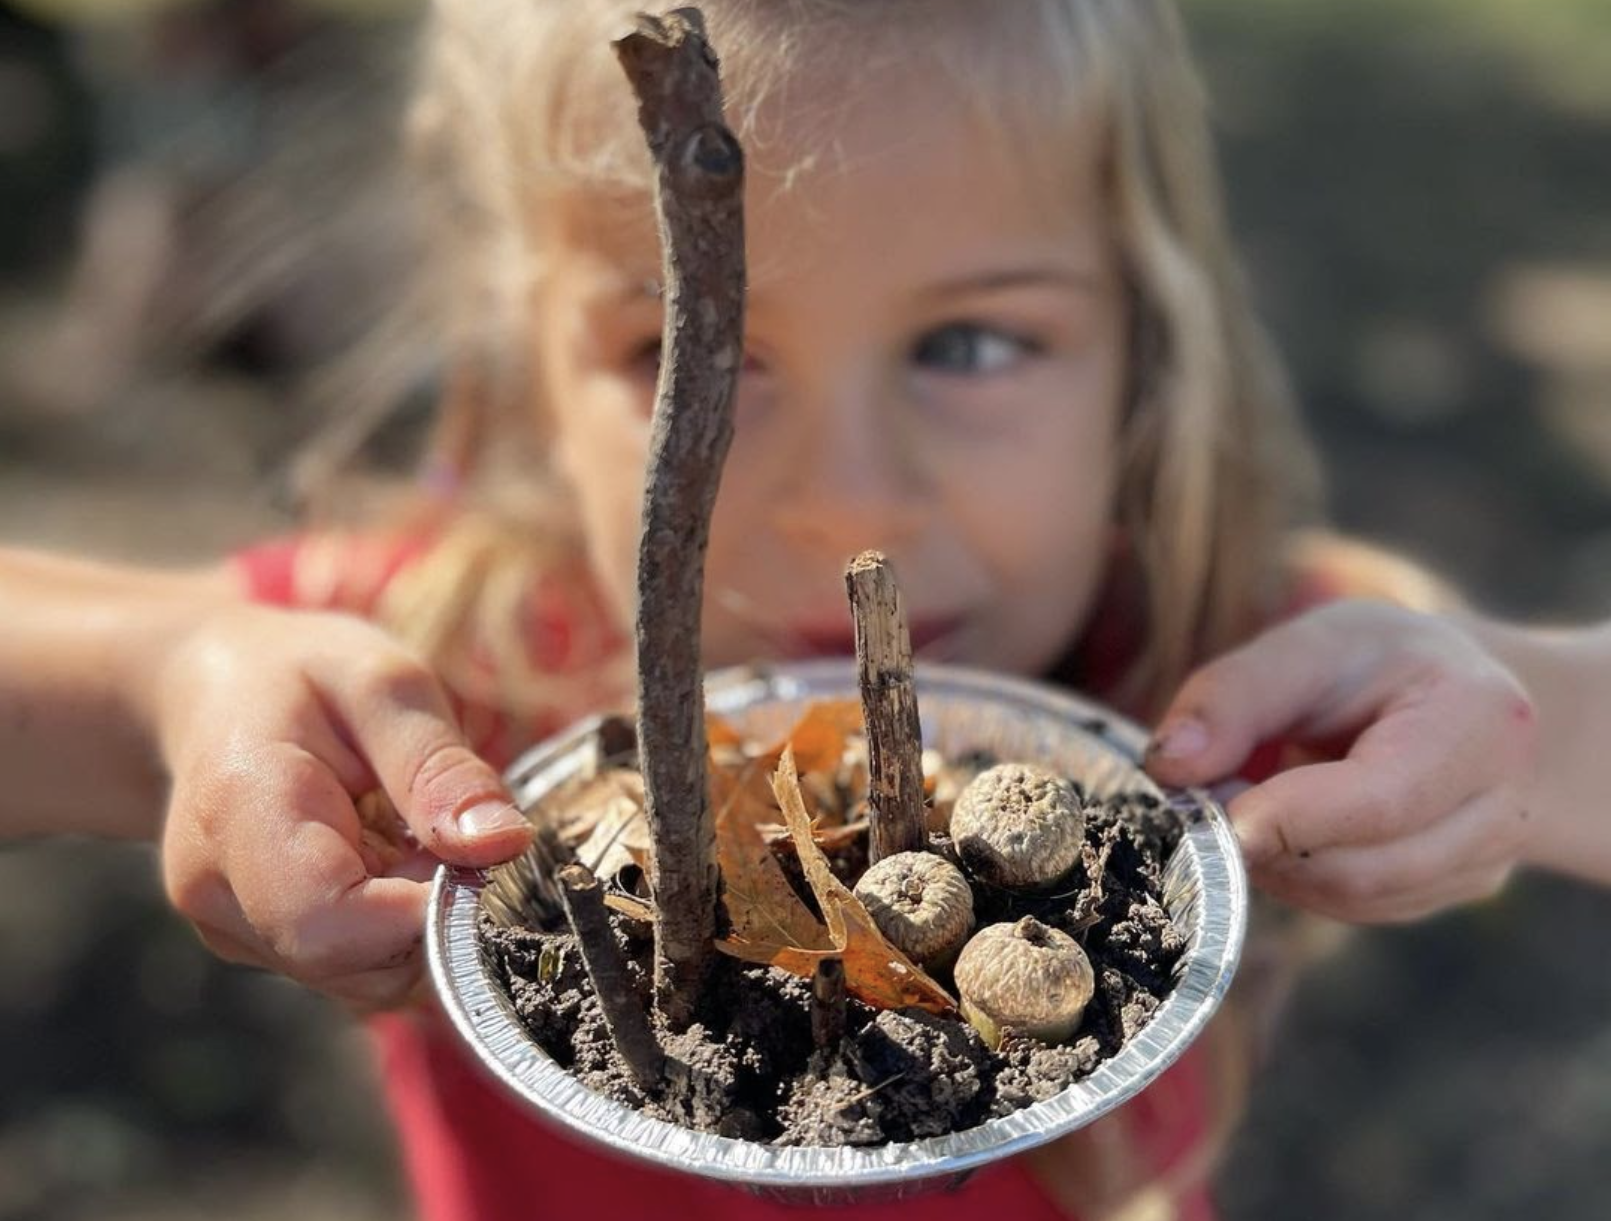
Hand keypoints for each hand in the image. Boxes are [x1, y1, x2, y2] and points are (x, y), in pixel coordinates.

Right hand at [154, 606, 532, 1008]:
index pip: (331, 925)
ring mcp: (232, 930)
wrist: (217, 694)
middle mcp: (217, 894)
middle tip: (441, 829)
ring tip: (403, 833)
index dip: (426, 914)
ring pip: (365, 976)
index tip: (473, 858)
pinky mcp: (258, 946)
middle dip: (434, 914)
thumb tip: (501, 845)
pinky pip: (354, 967)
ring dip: (416, 920)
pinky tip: (382, 859)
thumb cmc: (304, 676)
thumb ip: (440, 768)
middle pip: (358, 963)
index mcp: (238, 816)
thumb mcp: (385, 684)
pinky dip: (393, 927)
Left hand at [1146, 601, 1539, 922]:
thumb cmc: (1378, 662)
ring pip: (1351, 899)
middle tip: (1205, 798)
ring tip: (1243, 801)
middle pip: (1362, 869)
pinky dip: (1297, 874)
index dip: (1287, 818)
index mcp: (1482, 724)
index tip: (1209, 805)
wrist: (1458, 693)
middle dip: (1265, 843)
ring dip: (1274, 862)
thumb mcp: (1309, 642)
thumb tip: (1168, 766)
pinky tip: (1281, 826)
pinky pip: (1353, 907)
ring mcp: (1482, 862)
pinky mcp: (1447, 893)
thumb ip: (1233, 695)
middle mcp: (1500, 806)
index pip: (1382, 801)